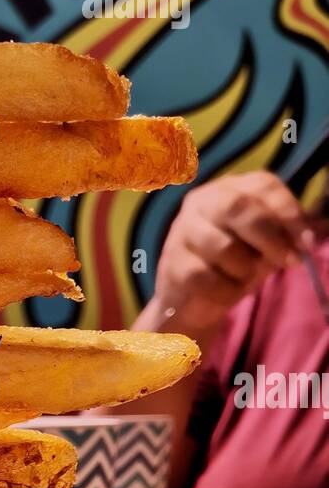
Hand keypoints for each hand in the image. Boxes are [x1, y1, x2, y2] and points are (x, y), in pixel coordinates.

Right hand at [146, 170, 312, 337]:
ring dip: (244, 270)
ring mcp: (182, 231)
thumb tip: (322, 227)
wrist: (193, 301)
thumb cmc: (234, 266)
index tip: (307, 242)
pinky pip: (206, 278)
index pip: (263, 186)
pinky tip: (225, 292)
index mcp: (230, 189)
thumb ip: (292, 233)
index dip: (289, 213)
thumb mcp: (267, 246)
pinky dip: (225, 291)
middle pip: (240, 209)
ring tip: (243, 278)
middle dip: (270, 237)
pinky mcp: (172, 264)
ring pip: (224, 247)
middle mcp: (202, 201)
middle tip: (288, 262)